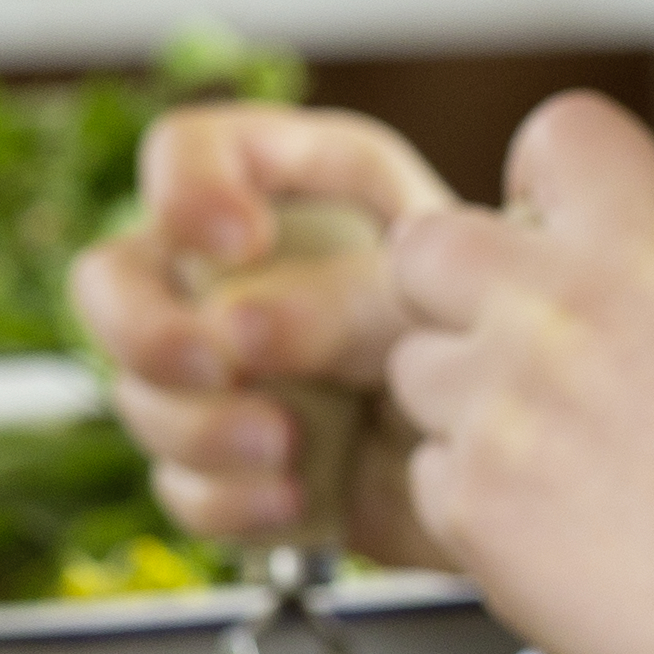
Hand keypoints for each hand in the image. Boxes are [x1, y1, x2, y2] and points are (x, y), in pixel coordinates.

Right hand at [72, 104, 463, 556]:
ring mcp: (224, 372)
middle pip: (113, 277)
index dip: (188, 186)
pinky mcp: (235, 463)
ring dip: (201, 430)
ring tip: (291, 448)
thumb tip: (230, 330)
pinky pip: (180, 485)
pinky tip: (299, 503)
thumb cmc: (506, 341)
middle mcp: (236, 274)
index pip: (188, 149)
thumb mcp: (436, 300)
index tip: (236, 240)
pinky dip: (230, 502)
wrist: (540, 459)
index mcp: (293, 190)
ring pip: (139, 393)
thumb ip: (341, 298)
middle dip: (146, 329)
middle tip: (212, 363)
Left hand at [380, 91, 653, 653]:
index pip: (554, 135)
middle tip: (513, 350)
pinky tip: (560, 524)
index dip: (544, 184)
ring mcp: (504, 406)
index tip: (554, 231)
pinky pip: (426, 472)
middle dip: (454, 291)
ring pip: (414, 368)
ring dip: (468, 406)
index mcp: (647, 246)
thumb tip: (593, 203)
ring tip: (560, 459)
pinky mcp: (470, 501)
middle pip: (424, 244)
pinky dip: (479, 499)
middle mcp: (560, 309)